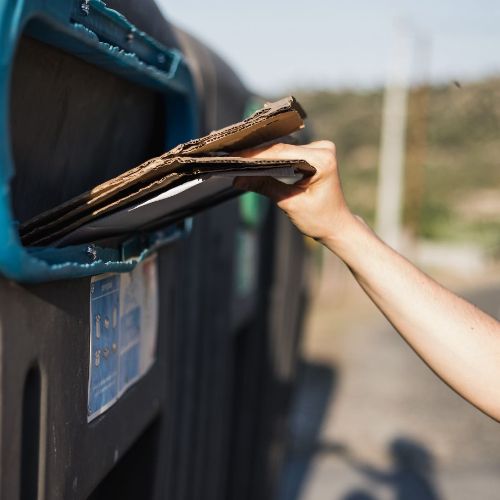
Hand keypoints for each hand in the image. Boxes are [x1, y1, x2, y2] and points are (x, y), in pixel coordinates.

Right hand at [233, 141, 354, 242]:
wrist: (336, 225)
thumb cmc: (319, 219)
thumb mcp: (289, 204)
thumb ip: (265, 186)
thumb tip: (238, 179)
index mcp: (322, 160)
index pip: (281, 153)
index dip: (255, 155)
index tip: (233, 156)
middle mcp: (323, 148)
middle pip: (281, 148)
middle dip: (255, 154)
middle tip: (229, 154)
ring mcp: (320, 148)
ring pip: (282, 148)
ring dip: (261, 154)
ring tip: (236, 156)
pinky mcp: (314, 152)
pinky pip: (287, 152)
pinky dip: (270, 157)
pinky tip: (251, 158)